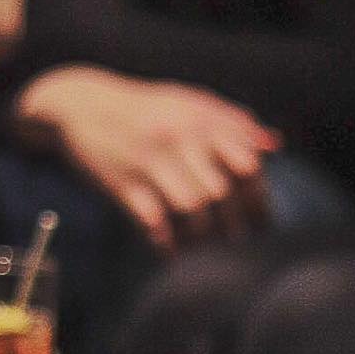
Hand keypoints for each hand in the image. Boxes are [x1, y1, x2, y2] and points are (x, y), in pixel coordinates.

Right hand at [14, 67, 280, 251]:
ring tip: (206, 248)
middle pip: (221, 193)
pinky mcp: (121, 184)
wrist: (80, 105)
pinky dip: (167, 244)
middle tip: (235, 242)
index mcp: (200, 119)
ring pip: (191, 210)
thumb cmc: (146, 108)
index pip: (246, 165)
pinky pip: (153, 223)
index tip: (261, 224)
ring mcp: (148, 162)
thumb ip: (232, 121)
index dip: (259, 199)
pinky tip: (173, 251)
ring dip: (203, 237)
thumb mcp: (188, 102)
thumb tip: (274, 147)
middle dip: (233, 226)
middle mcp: (178, 139)